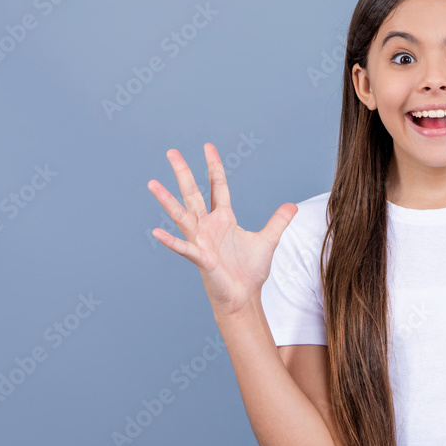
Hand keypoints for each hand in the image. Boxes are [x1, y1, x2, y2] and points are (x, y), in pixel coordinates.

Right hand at [147, 143, 296, 316]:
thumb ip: (278, 221)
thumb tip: (293, 205)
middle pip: (193, 194)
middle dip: (183, 173)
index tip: (208, 147)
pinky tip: (157, 232)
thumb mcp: (268, 240)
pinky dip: (170, 241)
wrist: (244, 297)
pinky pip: (184, 247)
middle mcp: (208, 226)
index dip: (214, 167)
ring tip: (152, 184)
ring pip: (182, 216)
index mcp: (224, 219)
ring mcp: (201, 241)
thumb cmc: (250, 271)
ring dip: (167, 201)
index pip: (218, 187)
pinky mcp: (201, 259)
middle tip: (171, 152)